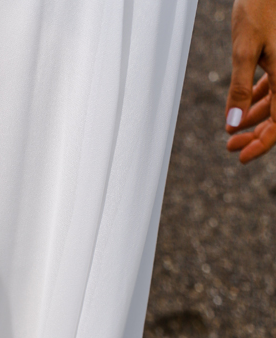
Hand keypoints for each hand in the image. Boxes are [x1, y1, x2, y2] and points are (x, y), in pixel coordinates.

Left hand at [226, 0, 275, 161]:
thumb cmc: (259, 8)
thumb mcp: (244, 50)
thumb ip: (239, 88)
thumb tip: (233, 123)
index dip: (261, 144)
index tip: (240, 157)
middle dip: (254, 136)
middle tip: (230, 146)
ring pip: (274, 105)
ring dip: (253, 120)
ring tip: (231, 133)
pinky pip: (272, 89)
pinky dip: (256, 101)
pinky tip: (240, 111)